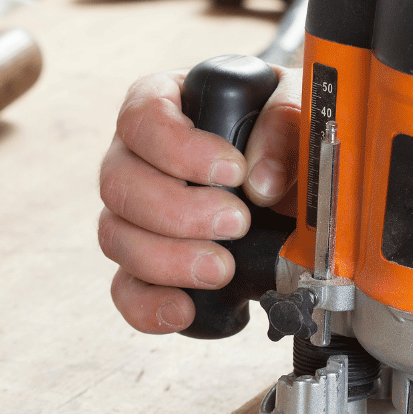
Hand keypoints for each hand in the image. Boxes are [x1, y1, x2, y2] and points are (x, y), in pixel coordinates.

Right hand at [98, 67, 300, 332]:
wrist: (296, 174)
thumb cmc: (284, 127)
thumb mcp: (296, 104)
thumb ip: (285, 123)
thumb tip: (261, 181)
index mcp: (164, 104)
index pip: (141, 118)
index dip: (178, 148)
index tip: (232, 170)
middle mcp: (136, 157)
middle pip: (118, 183)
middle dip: (177, 212)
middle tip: (236, 223)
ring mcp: (134, 213)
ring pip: (115, 236)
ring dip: (167, 259)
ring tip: (222, 268)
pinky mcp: (145, 263)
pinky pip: (125, 287)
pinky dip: (148, 304)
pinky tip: (184, 309)